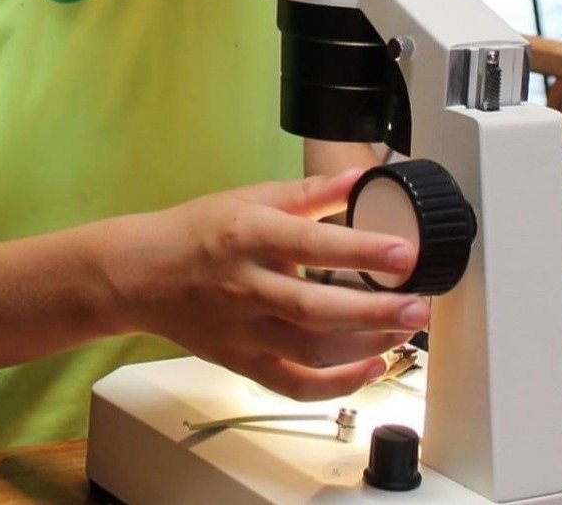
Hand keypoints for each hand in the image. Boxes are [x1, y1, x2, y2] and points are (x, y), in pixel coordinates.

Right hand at [113, 169, 428, 401]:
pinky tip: (371, 369)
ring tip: (404, 332)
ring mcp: (244, 330)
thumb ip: (309, 193)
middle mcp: (246, 286)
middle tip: (419, 306)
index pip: (311, 244)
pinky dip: (335, 385)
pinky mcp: (242, 363)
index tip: (405, 253)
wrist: (142, 273)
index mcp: (249, 236)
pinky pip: (294, 385)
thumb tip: (359, 177)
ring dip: (365, 346)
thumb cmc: (197, 231)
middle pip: (317, 308)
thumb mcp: (250, 197)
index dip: (361, 250)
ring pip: (311, 350)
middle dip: (375, 312)